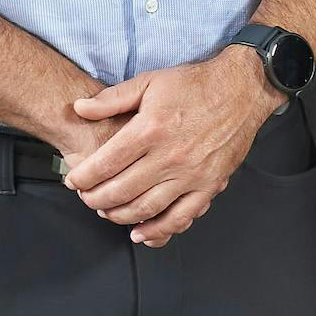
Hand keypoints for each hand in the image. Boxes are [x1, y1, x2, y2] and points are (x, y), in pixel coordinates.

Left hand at [61, 46, 280, 244]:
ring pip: (146, 208)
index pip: (105, 164)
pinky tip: (141, 234)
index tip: (73, 181)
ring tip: (107, 212)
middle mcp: (169, 156)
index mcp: (150, 129)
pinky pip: (181, 217)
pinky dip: (158, 231)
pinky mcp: (210, 185)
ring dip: (119, 216)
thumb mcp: (149, 82)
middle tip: (86, 198)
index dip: (82, 177)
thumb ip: (111, 99)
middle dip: (95, 199)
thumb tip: (79, 109)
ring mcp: (191, 174)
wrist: (242, 89)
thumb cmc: (195, 85)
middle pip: (120, 190)